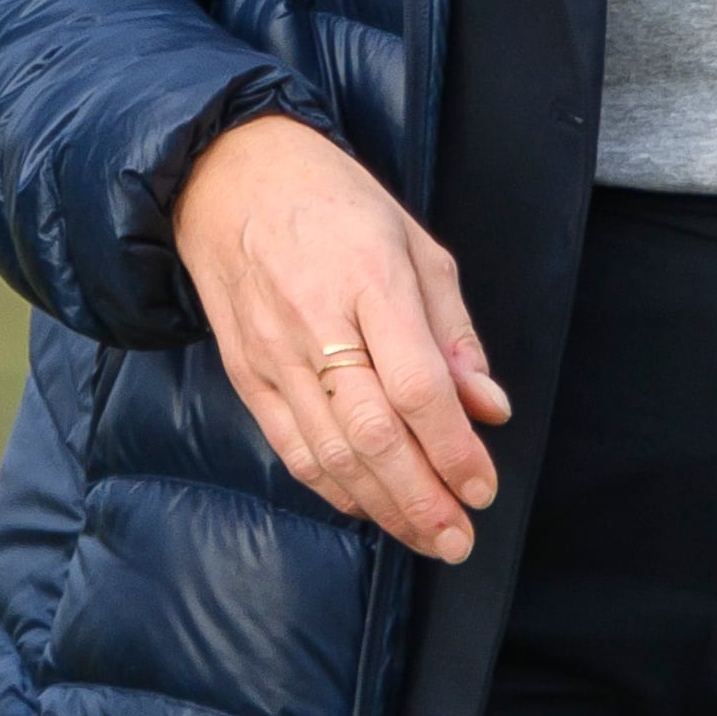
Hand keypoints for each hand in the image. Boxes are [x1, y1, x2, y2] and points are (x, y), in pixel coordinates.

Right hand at [175, 110, 511, 562]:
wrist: (228, 176)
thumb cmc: (334, 203)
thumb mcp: (414, 243)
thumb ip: (454, 331)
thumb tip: (488, 408)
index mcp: (369, 279)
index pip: (416, 387)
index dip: (454, 449)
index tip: (483, 488)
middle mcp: (315, 321)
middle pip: (373, 433)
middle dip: (423, 499)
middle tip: (459, 539)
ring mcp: (273, 352)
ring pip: (330, 452)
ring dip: (383, 507)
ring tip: (424, 537)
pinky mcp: (245, 371)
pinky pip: (290, 447)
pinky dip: (332, 489)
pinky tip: (368, 508)